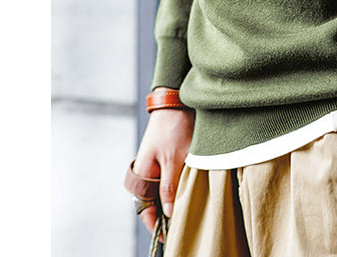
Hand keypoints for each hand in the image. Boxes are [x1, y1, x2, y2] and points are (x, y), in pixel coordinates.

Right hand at [131, 93, 193, 235]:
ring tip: (192, 205)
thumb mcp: (174, 160)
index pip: (145, 209)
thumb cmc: (172, 128)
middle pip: (155, 203)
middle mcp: (147, 173)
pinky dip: (182, 185)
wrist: (177, 102)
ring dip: (177, 198)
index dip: (156, 225)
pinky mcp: (168, 159)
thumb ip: (170, 188)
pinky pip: (173, 179)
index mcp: (142, 175)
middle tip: (185, 222)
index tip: (170, 235)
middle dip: (168, 213)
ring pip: (166, 191)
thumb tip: (169, 214)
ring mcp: (157, 165)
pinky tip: (194, 187)